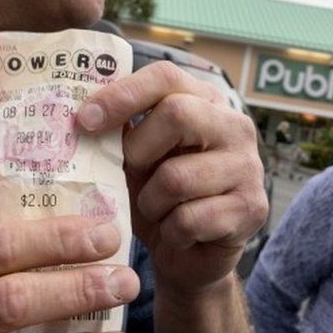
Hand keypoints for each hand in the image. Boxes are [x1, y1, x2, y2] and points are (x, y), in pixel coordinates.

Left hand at [78, 61, 268, 293]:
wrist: (191, 255)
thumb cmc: (159, 197)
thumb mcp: (136, 159)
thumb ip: (121, 133)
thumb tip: (82, 116)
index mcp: (205, 101)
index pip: (165, 76)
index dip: (122, 94)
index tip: (85, 120)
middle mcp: (234, 126)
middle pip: (177, 114)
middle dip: (138, 150)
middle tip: (130, 172)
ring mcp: (248, 167)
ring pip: (176, 178)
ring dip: (151, 202)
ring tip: (157, 210)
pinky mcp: (251, 209)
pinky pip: (188, 219)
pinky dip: (170, 232)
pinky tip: (177, 233)